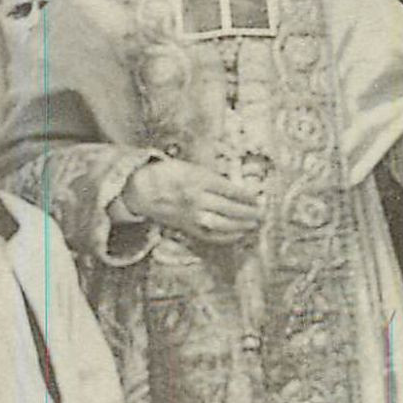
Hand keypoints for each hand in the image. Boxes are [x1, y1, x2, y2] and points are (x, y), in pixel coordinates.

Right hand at [120, 158, 264, 244]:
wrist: (140, 189)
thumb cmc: (168, 173)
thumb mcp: (191, 167)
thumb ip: (211, 177)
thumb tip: (235, 189)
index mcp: (198, 180)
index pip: (229, 190)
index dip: (246, 197)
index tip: (258, 199)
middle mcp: (196, 199)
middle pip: (228, 208)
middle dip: (248, 212)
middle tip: (262, 214)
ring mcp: (191, 215)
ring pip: (222, 223)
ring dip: (241, 225)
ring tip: (254, 224)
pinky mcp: (186, 227)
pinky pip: (210, 235)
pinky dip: (226, 236)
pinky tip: (238, 234)